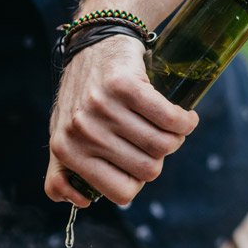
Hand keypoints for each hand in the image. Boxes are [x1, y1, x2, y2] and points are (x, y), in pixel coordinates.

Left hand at [45, 35, 197, 206]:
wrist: (95, 45)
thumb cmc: (83, 97)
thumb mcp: (63, 135)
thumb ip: (62, 173)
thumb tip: (79, 202)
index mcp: (66, 150)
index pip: (121, 193)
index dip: (140, 180)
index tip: (141, 161)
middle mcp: (81, 131)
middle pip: (149, 169)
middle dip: (161, 158)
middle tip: (159, 139)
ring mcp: (102, 108)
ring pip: (163, 144)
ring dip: (177, 137)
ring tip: (172, 126)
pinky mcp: (125, 86)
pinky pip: (170, 118)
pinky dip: (185, 120)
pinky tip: (184, 115)